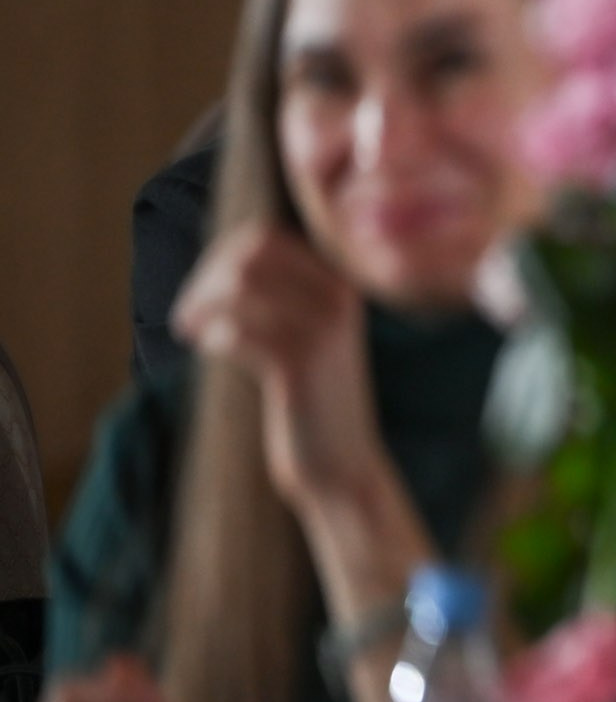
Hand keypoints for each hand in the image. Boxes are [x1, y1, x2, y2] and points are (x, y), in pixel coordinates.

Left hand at [173, 223, 386, 512]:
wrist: (340, 462)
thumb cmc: (308, 398)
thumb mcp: (304, 333)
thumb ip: (276, 295)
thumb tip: (217, 262)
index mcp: (339, 283)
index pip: (265, 239)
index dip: (218, 259)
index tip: (201, 294)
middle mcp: (338, 297)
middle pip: (250, 255)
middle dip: (205, 280)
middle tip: (188, 318)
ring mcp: (324, 328)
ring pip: (240, 285)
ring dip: (202, 306)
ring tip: (192, 332)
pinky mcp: (301, 363)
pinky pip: (237, 329)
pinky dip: (214, 337)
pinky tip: (212, 351)